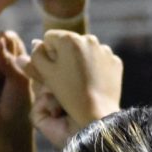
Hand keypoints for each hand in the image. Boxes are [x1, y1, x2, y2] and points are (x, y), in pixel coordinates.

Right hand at [23, 30, 121, 144]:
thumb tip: (36, 43)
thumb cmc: (68, 93)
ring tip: (79, 81)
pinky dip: (96, 68)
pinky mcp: (115, 62)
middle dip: (65, 56)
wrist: (97, 113)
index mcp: (69, 38)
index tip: (52, 69)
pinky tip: (93, 82)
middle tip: (65, 76)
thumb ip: (37, 55)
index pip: (50, 38)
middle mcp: (89, 39)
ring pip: (86, 51)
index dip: (47, 54)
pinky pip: (100, 60)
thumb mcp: (46, 74)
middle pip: (69, 43)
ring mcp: (105, 50)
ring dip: (80, 61)